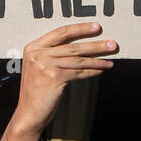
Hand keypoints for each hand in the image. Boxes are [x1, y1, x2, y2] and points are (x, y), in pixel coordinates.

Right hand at [12, 22, 117, 136]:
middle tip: (112, 43)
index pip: (60, 33)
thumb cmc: (37, 91)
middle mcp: (37, 54)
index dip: (80, 29)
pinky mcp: (53, 77)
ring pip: (78, 59)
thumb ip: (53, 55)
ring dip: (97, 59)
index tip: (96, 27)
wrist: (29, 113)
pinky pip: (78, 72)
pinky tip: (101, 70)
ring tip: (110, 59)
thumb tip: (82, 46)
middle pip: (72, 46)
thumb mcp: (39, 67)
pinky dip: (92, 71)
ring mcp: (44, 65)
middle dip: (95, 45)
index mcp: (32, 48)